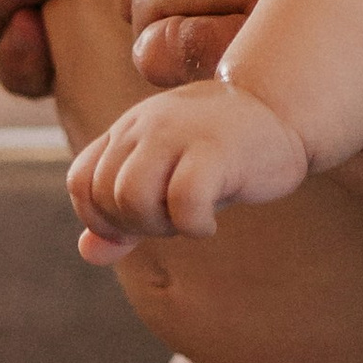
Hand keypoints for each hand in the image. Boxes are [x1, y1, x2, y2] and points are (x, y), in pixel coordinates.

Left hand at [67, 81, 310, 250]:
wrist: (281, 109)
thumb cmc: (221, 151)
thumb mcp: (165, 179)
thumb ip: (124, 213)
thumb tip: (87, 253)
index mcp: (128, 129)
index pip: (81, 182)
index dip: (101, 219)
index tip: (139, 225)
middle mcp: (146, 126)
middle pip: (105, 195)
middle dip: (134, 226)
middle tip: (172, 219)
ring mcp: (179, 133)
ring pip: (133, 196)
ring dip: (158, 226)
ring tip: (187, 218)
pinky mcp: (215, 149)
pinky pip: (184, 202)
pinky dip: (194, 226)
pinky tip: (210, 222)